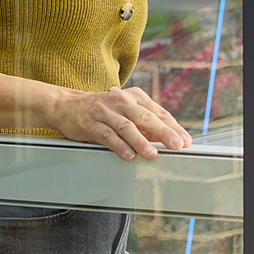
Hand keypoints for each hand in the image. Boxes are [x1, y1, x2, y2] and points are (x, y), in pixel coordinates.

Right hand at [52, 86, 192, 160]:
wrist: (67, 104)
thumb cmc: (102, 111)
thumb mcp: (126, 111)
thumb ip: (145, 124)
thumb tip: (168, 139)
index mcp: (134, 97)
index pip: (158, 112)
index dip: (173, 127)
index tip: (186, 140)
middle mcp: (121, 102)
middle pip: (146, 117)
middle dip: (164, 132)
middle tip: (177, 144)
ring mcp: (106, 112)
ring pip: (127, 127)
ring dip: (141, 141)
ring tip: (152, 154)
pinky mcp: (91, 123)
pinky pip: (107, 135)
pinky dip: (118, 146)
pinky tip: (128, 155)